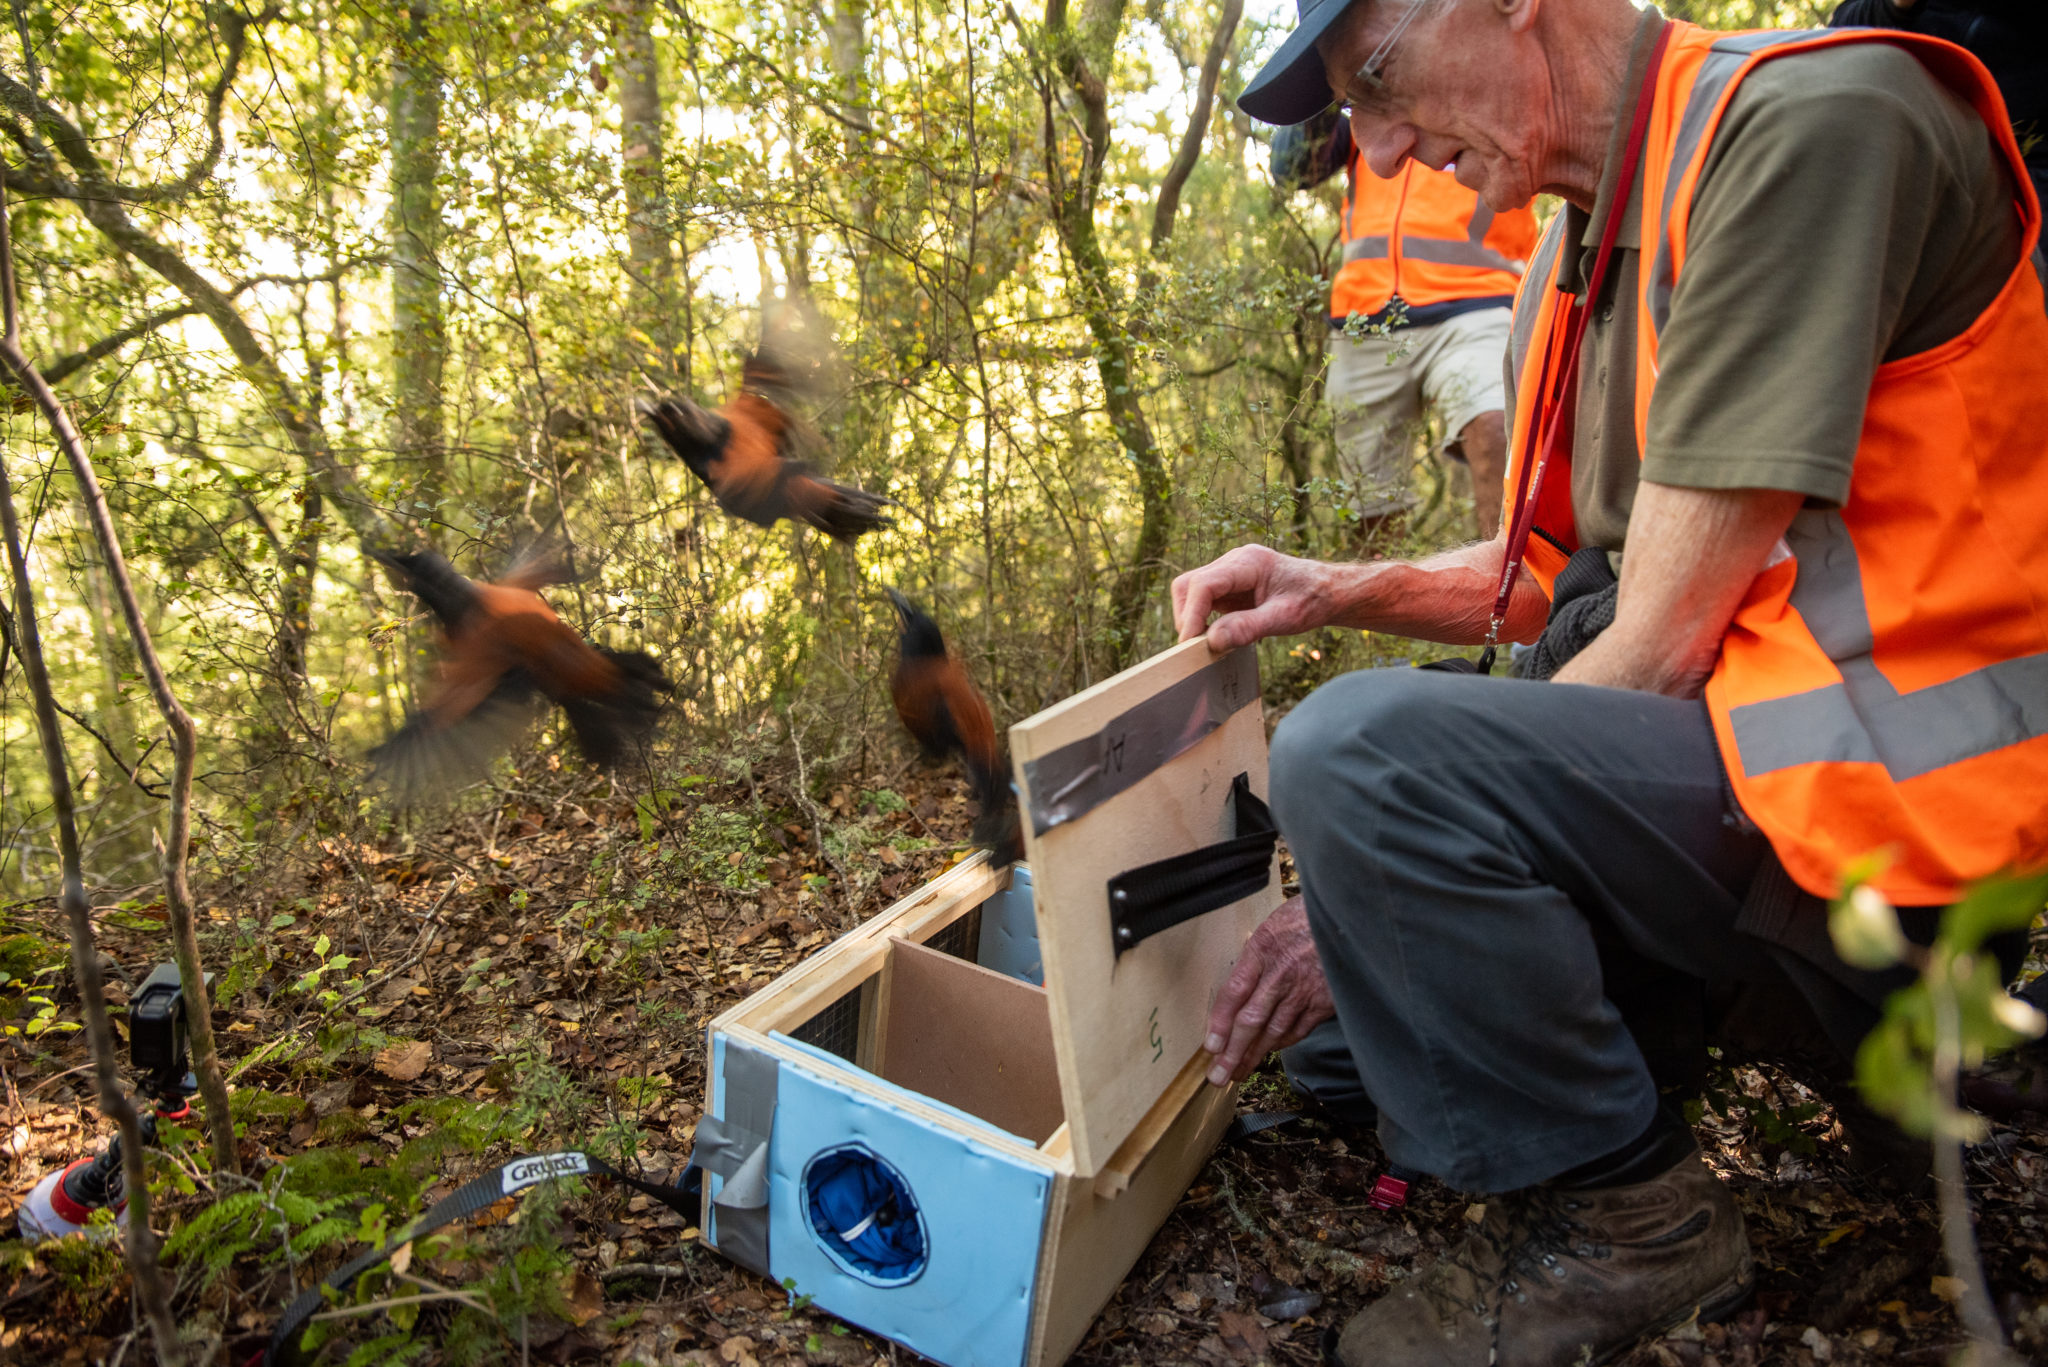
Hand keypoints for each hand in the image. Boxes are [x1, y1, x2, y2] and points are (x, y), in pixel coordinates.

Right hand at [1171, 545, 1331, 649]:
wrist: (1328, 591)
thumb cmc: (1312, 600)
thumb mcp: (1285, 619)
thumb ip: (1248, 628)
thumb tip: (1212, 641)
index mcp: (1249, 563)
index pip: (1204, 584)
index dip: (1192, 614)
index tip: (1190, 643)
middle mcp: (1234, 562)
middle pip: (1189, 584)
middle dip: (1186, 616)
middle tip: (1195, 647)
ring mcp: (1229, 572)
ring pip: (1191, 591)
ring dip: (1192, 618)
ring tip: (1206, 644)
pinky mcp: (1229, 584)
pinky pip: (1203, 599)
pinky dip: (1202, 619)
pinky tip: (1217, 636)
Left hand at [1203, 895, 1334, 1085]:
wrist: (1350, 915)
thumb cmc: (1306, 917)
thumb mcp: (1273, 924)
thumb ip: (1254, 956)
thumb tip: (1235, 989)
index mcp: (1263, 948)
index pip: (1234, 991)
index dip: (1220, 1022)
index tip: (1210, 1046)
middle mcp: (1282, 972)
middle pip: (1251, 1020)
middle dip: (1232, 1052)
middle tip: (1218, 1076)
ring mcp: (1305, 990)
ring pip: (1274, 1031)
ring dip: (1254, 1056)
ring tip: (1238, 1073)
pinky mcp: (1325, 1001)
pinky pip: (1298, 1030)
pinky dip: (1281, 1044)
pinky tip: (1268, 1052)